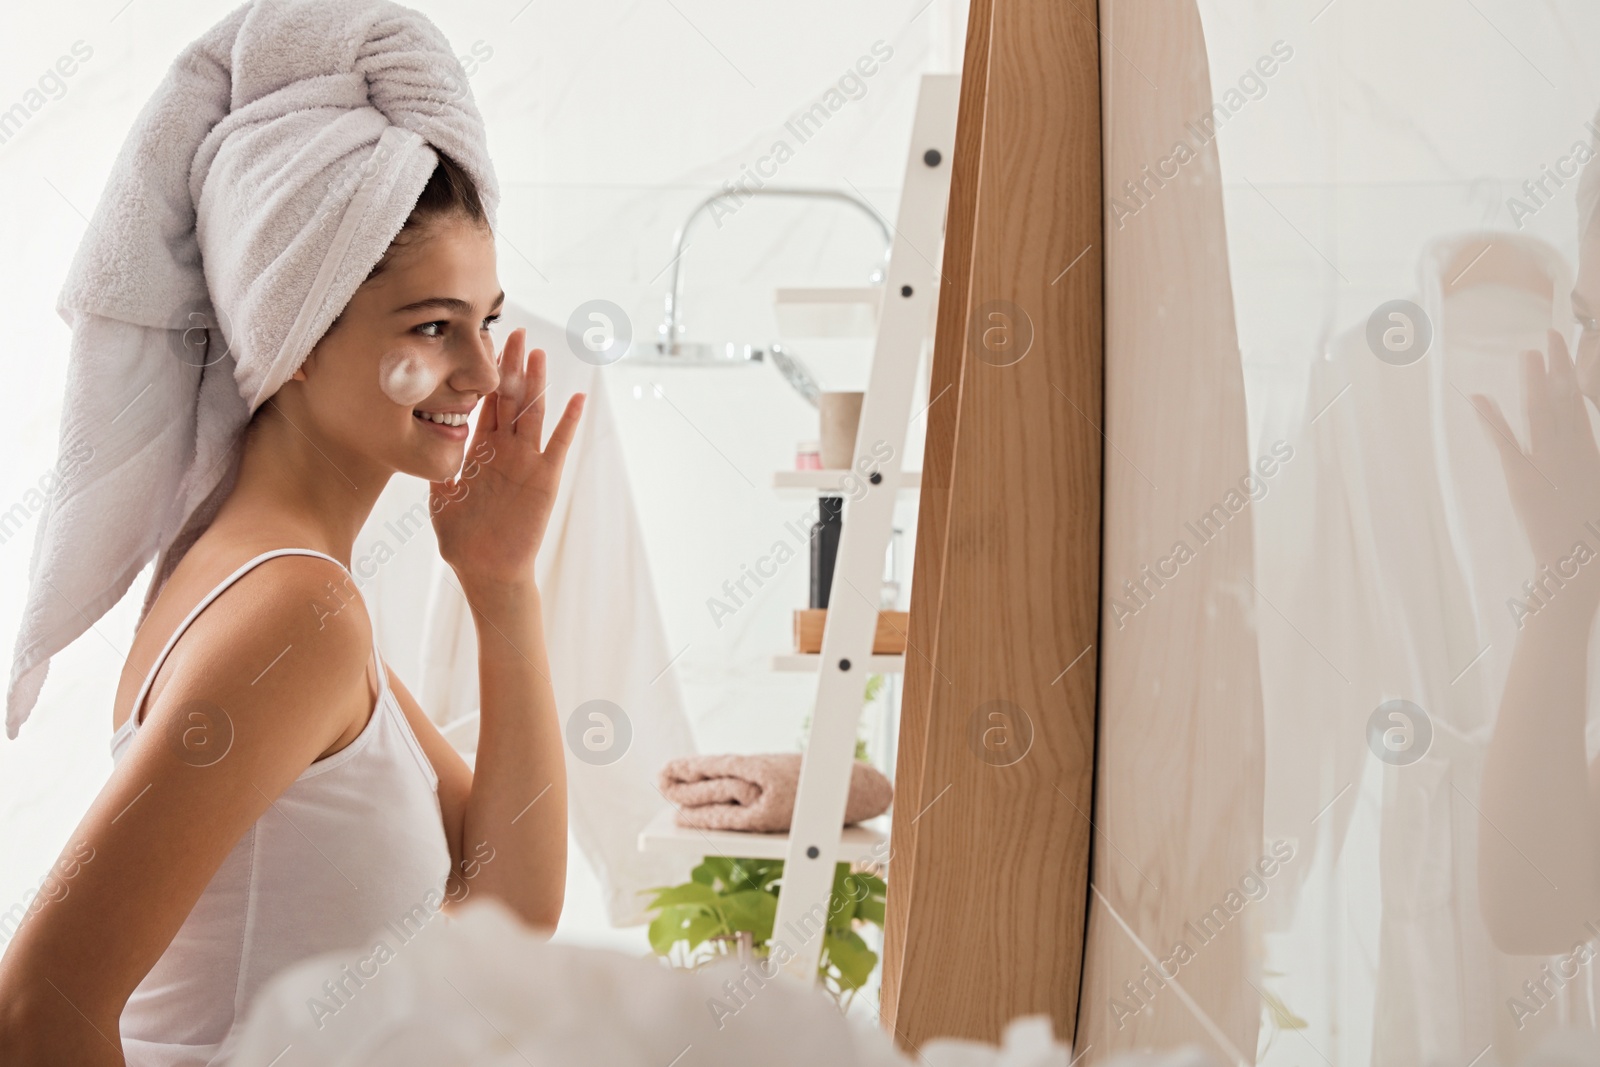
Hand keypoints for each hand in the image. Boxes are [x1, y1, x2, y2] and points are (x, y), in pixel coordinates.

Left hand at [430, 327, 583, 589]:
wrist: (487, 571)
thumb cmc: (463, 540)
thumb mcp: (440, 497)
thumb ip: (437, 467)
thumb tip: (417, 441)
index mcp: (480, 451)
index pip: (482, 403)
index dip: (482, 374)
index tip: (482, 344)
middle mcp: (506, 450)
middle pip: (509, 399)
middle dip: (510, 366)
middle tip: (513, 332)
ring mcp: (527, 462)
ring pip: (531, 413)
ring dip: (535, 384)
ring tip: (538, 353)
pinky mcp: (545, 478)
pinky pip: (558, 445)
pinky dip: (568, 422)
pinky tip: (578, 398)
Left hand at [1473, 329, 1599, 599]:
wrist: (1580, 570)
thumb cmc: (1586, 537)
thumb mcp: (1588, 490)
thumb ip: (1581, 463)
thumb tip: (1573, 442)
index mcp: (1589, 456)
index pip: (1579, 408)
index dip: (1570, 377)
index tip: (1563, 349)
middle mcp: (1572, 456)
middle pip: (1564, 403)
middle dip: (1557, 369)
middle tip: (1548, 335)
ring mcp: (1548, 467)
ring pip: (1541, 416)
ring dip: (1532, 384)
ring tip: (1525, 354)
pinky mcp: (1523, 482)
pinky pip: (1506, 445)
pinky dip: (1491, 421)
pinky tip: (1479, 399)